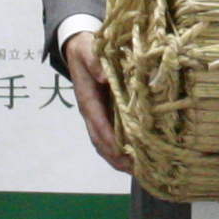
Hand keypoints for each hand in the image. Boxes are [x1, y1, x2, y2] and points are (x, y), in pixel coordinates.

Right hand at [61, 29, 131, 175]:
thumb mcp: (88, 49)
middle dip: (115, 156)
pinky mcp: (107, 113)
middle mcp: (92, 111)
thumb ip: (95, 61)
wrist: (81, 47)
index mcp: (87, 98)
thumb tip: (106, 77)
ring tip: (137, 171)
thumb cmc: (86, 49)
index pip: (97, 121)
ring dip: (119, 158)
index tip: (120, 152)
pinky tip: (137, 156)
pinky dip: (122, 148)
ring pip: (106, 141)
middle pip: (100, 139)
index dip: (107, 137)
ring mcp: (99, 114)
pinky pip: (113, 134)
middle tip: (133, 170)